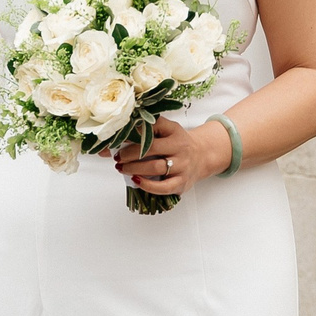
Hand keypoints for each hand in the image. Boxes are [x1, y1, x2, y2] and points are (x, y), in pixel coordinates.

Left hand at [113, 117, 228, 196]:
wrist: (202, 155)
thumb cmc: (178, 143)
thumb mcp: (167, 129)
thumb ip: (145, 130)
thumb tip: (113, 140)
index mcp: (174, 131)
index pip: (152, 128)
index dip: (132, 133)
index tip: (118, 138)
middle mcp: (180, 147)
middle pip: (150, 149)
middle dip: (129, 154)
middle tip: (117, 157)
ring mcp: (182, 166)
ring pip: (155, 167)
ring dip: (134, 168)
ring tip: (122, 168)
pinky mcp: (182, 183)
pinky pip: (163, 187)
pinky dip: (147, 185)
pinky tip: (136, 181)